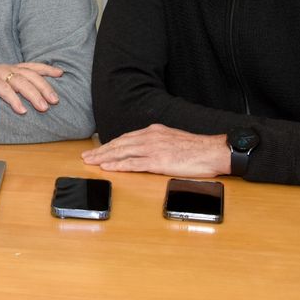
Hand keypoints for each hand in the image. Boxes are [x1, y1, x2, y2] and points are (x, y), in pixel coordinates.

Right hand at [0, 62, 62, 114]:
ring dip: (34, 95)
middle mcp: (8, 68)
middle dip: (45, 87)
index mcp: (12, 68)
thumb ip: (15, 85)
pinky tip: (22, 110)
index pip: (33, 66)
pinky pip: (4, 91)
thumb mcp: (2, 80)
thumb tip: (34, 96)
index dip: (47, 69)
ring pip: (21, 83)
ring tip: (44, 108)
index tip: (61, 73)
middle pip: (31, 76)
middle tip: (55, 101)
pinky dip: (14, 100)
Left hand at [81, 124, 228, 177]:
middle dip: (101, 151)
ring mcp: (153, 149)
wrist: (213, 151)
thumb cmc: (196, 148)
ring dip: (104, 158)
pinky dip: (118, 166)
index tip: (98, 149)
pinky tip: (107, 168)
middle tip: (86, 156)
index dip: (110, 144)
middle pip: (120, 144)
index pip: (126, 138)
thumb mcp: (173, 139)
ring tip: (91, 162)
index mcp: (154, 131)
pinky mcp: (158, 161)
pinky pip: (134, 164)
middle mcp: (150, 137)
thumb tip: (146, 149)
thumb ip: (157, 142)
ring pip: (122, 153)